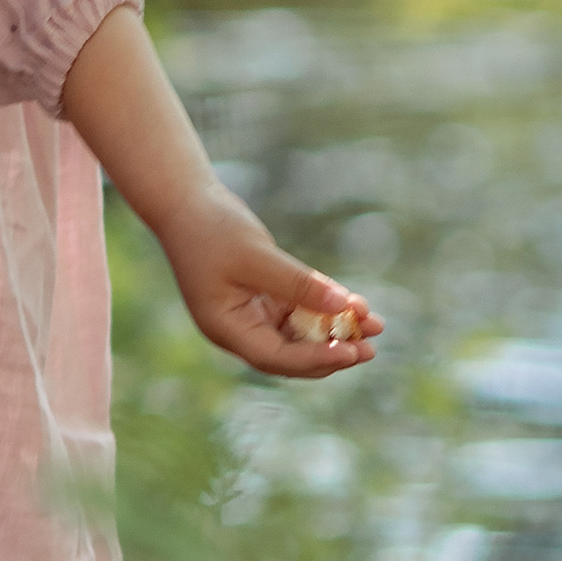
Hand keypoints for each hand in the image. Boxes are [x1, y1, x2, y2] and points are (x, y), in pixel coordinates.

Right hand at [156, 190, 383, 381]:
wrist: (186, 201)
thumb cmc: (212, 228)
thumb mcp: (257, 256)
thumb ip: (298, 284)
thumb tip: (343, 307)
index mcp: (226, 329)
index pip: (276, 357)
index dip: (316, 359)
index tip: (351, 352)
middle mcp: (238, 329)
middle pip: (291, 355)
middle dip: (332, 352)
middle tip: (371, 348)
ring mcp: (250, 314)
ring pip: (299, 334)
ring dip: (335, 331)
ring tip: (375, 324)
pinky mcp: (261, 296)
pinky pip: (299, 312)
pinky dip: (325, 310)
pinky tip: (354, 305)